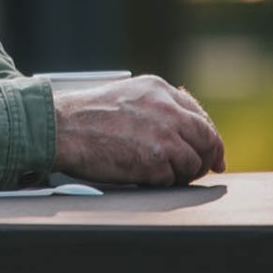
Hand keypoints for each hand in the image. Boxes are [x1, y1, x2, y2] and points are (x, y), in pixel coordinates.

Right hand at [52, 76, 225, 185]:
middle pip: (206, 137)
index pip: (198, 114)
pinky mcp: (154, 159)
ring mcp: (163, 134)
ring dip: (186, 173)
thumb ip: (153, 106)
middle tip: (205, 169)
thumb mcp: (126, 95)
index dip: (208, 136)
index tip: (211, 151)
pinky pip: (173, 177)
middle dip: (208, 157)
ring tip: (172, 177)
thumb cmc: (84, 115)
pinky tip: (149, 179)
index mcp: (159, 89)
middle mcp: (167, 108)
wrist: (61, 127)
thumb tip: (175, 128)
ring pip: (194, 160)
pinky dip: (165, 182)